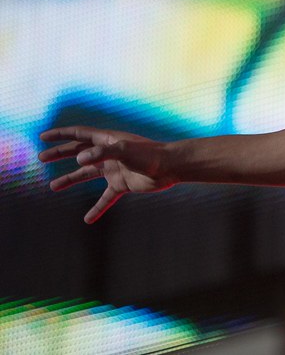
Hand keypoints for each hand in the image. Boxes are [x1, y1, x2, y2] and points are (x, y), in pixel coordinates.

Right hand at [38, 126, 177, 222]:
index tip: (43, 137)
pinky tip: (88, 219)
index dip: (61, 135)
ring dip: (70, 179)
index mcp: (108, 140)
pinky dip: (97, 208)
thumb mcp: (125, 151)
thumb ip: (102, 153)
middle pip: (79, 152)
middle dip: (60, 153)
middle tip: (42, 157)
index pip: (79, 134)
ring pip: (87, 174)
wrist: (171, 167)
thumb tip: (79, 160)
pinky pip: (105, 198)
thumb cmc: (150, 155)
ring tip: (53, 186)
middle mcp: (108, 153)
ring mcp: (115, 169)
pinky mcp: (122, 184)